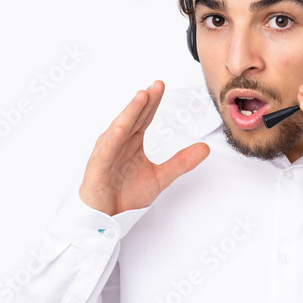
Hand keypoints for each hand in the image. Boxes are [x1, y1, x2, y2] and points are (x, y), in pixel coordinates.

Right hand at [78, 80, 209, 215]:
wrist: (107, 218)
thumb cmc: (125, 195)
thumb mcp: (161, 177)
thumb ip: (181, 162)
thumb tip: (204, 148)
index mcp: (132, 142)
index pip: (143, 117)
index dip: (152, 102)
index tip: (161, 86)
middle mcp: (119, 142)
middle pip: (133, 118)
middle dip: (144, 101)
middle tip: (156, 85)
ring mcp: (107, 152)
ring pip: (120, 128)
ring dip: (130, 112)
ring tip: (141, 96)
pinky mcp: (98, 167)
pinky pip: (107, 151)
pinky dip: (113, 138)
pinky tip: (121, 127)